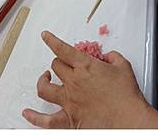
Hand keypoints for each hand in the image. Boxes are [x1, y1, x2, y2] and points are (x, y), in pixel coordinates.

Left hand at [22, 31, 150, 127]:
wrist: (130, 120)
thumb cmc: (127, 97)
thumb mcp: (124, 68)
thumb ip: (114, 58)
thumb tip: (110, 56)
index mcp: (85, 66)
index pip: (62, 49)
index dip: (51, 41)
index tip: (46, 36)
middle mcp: (73, 82)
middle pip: (56, 66)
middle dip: (59, 63)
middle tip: (64, 65)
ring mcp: (69, 100)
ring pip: (45, 88)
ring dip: (42, 81)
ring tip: (44, 79)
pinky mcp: (70, 118)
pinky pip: (47, 119)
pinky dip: (35, 117)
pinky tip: (27, 113)